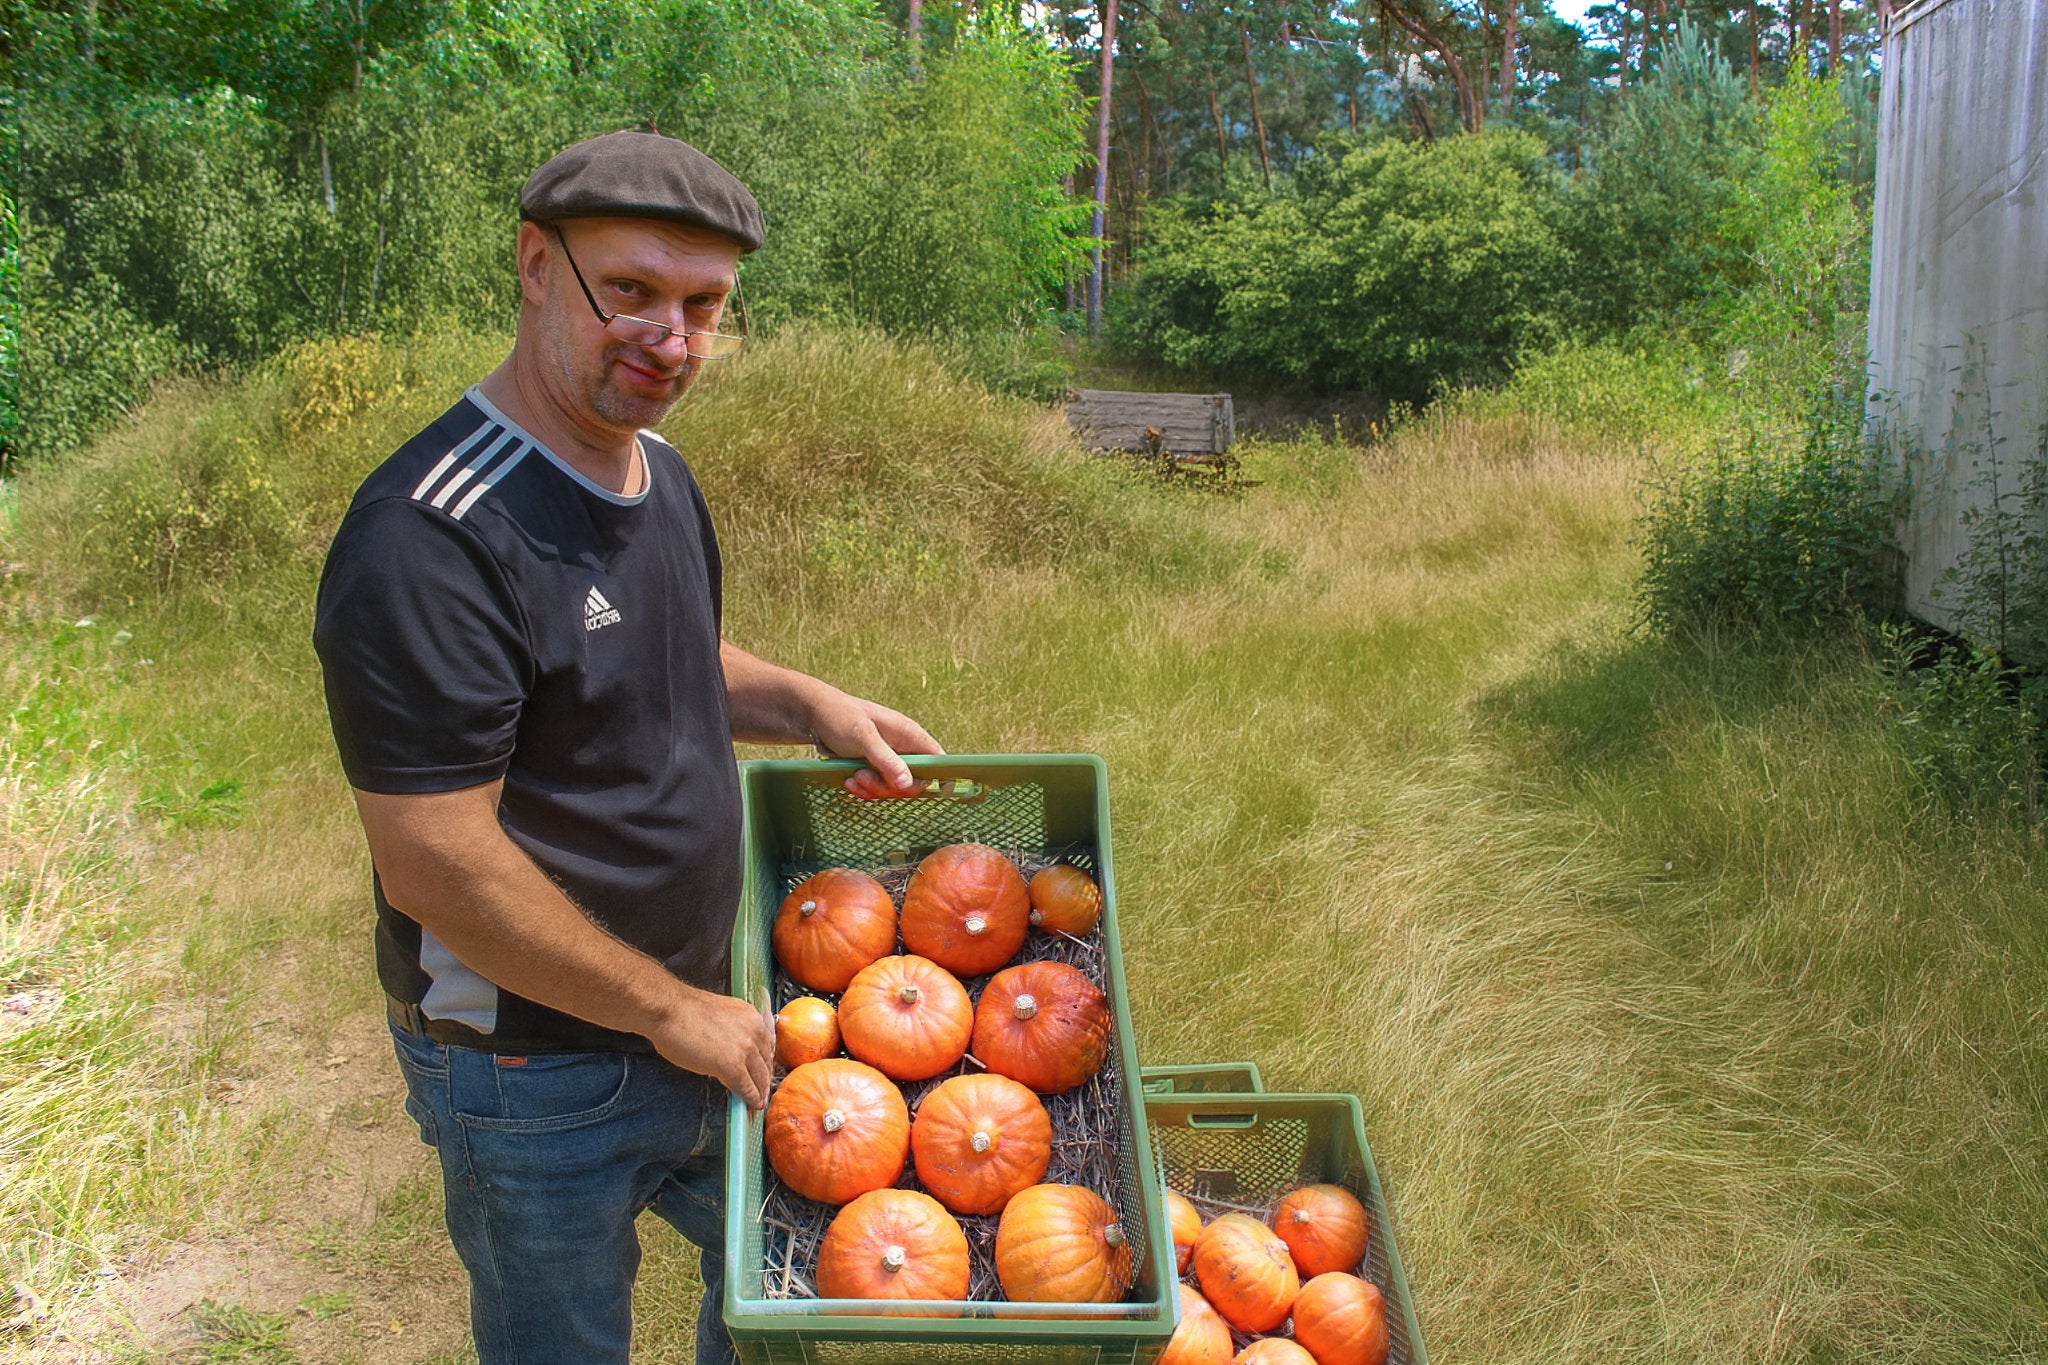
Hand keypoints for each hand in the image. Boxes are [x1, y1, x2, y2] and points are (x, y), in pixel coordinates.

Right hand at [648, 987, 775, 1109]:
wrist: (670, 1011)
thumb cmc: (684, 1013)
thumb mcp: (719, 1019)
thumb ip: (732, 1036)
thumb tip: (732, 1055)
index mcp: (751, 1017)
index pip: (766, 1045)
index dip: (764, 1061)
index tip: (763, 1071)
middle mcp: (754, 1032)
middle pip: (766, 1061)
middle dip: (764, 1078)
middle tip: (763, 1089)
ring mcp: (746, 1050)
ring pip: (760, 1077)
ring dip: (760, 1091)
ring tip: (758, 1100)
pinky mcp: (734, 1067)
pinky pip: (747, 1088)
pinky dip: (751, 1098)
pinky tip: (751, 1104)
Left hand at [808, 691, 944, 798]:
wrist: (813, 715)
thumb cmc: (839, 716)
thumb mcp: (863, 736)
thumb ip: (886, 760)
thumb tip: (907, 783)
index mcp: (908, 734)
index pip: (937, 758)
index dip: (942, 776)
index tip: (941, 792)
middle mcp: (902, 747)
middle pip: (913, 781)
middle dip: (890, 786)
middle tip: (865, 776)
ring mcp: (887, 759)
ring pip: (893, 787)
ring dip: (873, 788)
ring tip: (853, 777)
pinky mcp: (873, 768)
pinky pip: (877, 787)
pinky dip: (864, 789)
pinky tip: (849, 781)